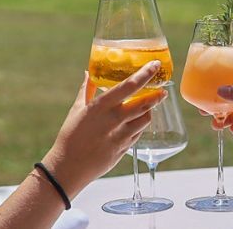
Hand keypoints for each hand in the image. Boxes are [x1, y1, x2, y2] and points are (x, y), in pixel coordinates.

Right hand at [40, 60, 165, 197]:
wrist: (69, 167)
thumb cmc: (70, 137)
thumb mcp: (77, 110)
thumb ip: (86, 90)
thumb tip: (88, 73)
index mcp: (101, 107)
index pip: (128, 86)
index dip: (145, 74)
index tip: (155, 65)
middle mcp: (113, 120)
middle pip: (143, 104)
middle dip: (156, 95)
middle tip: (163, 89)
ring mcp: (121, 136)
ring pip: (145, 120)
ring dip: (149, 110)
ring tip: (150, 104)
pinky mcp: (124, 149)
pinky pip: (138, 133)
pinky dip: (140, 125)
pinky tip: (138, 121)